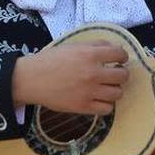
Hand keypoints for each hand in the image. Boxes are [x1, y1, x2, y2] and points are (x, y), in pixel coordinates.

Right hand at [12, 40, 129, 114]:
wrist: (31, 79)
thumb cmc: (50, 60)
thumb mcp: (73, 46)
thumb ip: (95, 45)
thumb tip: (114, 49)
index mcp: (90, 54)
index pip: (120, 54)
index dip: (122, 57)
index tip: (119, 60)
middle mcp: (93, 73)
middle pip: (122, 76)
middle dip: (120, 74)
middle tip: (113, 74)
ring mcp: (89, 92)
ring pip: (117, 93)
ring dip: (114, 89)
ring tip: (106, 88)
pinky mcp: (83, 107)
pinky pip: (107, 109)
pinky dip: (106, 104)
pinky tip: (99, 99)